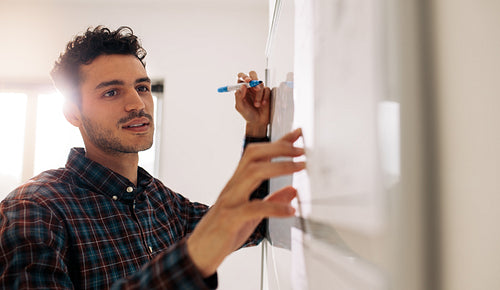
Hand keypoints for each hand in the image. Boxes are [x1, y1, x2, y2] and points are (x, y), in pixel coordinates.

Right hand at [186, 128, 304, 276]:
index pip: (257, 154)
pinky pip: (254, 208)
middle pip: (254, 155)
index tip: (297, 134)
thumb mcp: (252, 215)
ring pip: (253, 172)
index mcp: (238, 184)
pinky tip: (290, 211)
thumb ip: (271, 201)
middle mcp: (233, 187)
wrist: (197, 254)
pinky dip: (275, 207)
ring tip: (300, 167)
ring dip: (280, 167)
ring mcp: (230, 201)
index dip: (278, 142)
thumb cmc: (222, 233)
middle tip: (302, 150)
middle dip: (279, 148)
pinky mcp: (229, 219)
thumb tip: (293, 191)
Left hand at [235, 71, 270, 136]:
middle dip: (254, 78)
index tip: (247, 81)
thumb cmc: (248, 114)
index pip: (241, 77)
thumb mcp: (240, 107)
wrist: (258, 122)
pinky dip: (265, 96)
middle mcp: (250, 87)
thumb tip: (242, 86)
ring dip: (258, 95)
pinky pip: (267, 89)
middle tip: (254, 85)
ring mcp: (259, 89)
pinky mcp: (266, 93)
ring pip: (260, 83)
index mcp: (242, 89)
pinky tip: (263, 103)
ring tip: (257, 104)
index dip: (244, 76)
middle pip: (252, 74)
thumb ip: (239, 96)